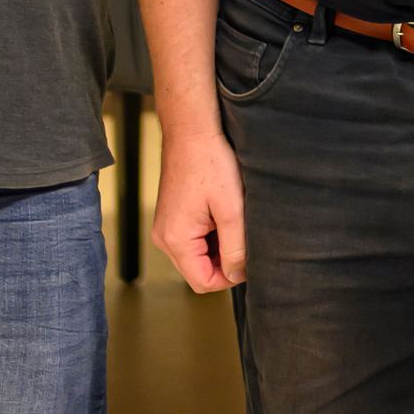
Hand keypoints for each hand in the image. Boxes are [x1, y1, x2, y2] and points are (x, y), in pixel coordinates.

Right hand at [150, 123, 245, 292]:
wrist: (191, 131)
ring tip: (233, 218)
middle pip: (199, 271)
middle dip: (225, 260)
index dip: (230, 277)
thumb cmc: (211, 163)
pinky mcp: (171, 217)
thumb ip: (235, 248)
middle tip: (244, 234)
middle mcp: (163, 238)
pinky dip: (212, 234)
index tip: (250, 258)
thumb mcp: (231, 209)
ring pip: (197, 256)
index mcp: (175, 240)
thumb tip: (237, 275)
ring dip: (219, 245)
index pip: (203, 283)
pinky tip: (224, 212)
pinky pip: (193, 240)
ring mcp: (165, 228)